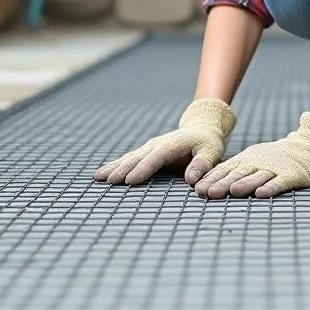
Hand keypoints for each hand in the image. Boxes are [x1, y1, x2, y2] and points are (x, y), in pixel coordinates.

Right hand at [94, 98, 235, 185]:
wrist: (202, 128)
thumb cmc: (207, 143)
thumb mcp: (211, 152)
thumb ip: (202, 165)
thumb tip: (191, 179)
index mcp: (171, 145)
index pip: (155, 159)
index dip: (142, 169)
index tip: (129, 180)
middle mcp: (157, 145)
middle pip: (137, 158)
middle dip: (122, 169)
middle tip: (109, 181)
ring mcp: (150, 147)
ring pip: (129, 158)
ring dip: (114, 167)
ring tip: (98, 177)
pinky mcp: (147, 151)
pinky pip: (129, 159)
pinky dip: (116, 165)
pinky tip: (103, 173)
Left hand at [195, 112, 309, 198]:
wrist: (307, 148)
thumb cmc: (273, 158)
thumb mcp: (251, 160)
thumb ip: (231, 172)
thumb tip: (204, 186)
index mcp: (246, 159)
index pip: (226, 169)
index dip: (213, 179)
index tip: (199, 190)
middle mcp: (258, 162)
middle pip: (239, 173)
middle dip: (224, 183)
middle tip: (209, 193)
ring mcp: (275, 168)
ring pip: (258, 177)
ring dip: (245, 184)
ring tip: (233, 192)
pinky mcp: (292, 175)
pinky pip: (280, 182)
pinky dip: (271, 187)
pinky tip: (262, 194)